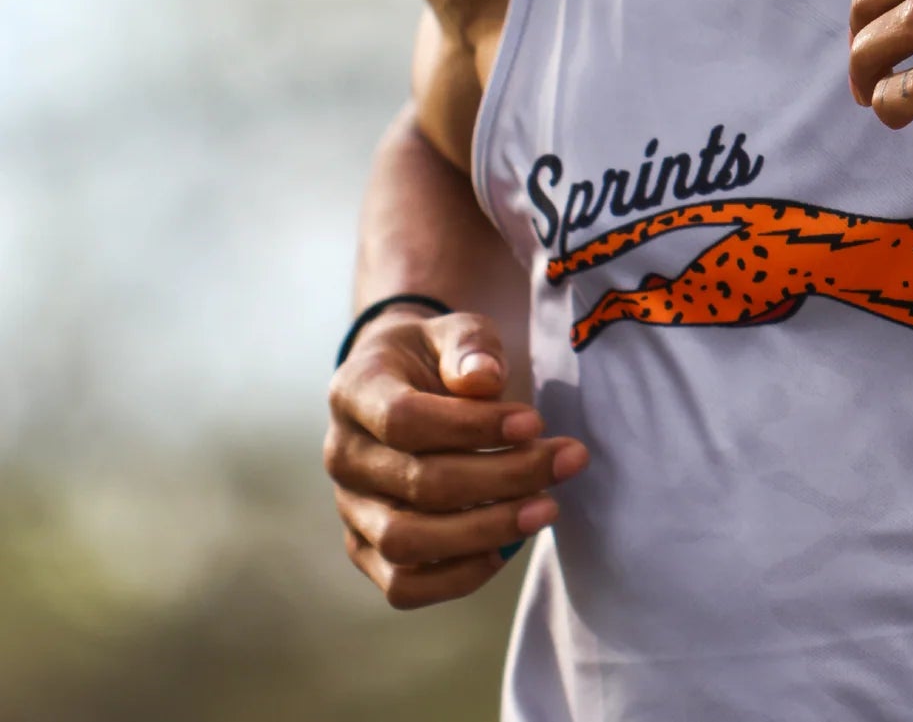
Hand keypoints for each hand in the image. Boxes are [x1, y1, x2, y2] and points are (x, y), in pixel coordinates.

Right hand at [323, 307, 588, 607]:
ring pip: (407, 542)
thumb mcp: (456, 330)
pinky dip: (458, 577)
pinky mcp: (365, 547)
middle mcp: (341, 455)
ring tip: (546, 509)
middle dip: (504, 478)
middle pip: (417, 485)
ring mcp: (350, 507)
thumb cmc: (436, 355)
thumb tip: (484, 380)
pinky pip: (403, 585)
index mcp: (355, 391)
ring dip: (486, 531)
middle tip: (567, 461)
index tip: (536, 420)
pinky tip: (509, 547)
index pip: (404, 420)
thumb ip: (470, 347)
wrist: (400, 383)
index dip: (472, 426)